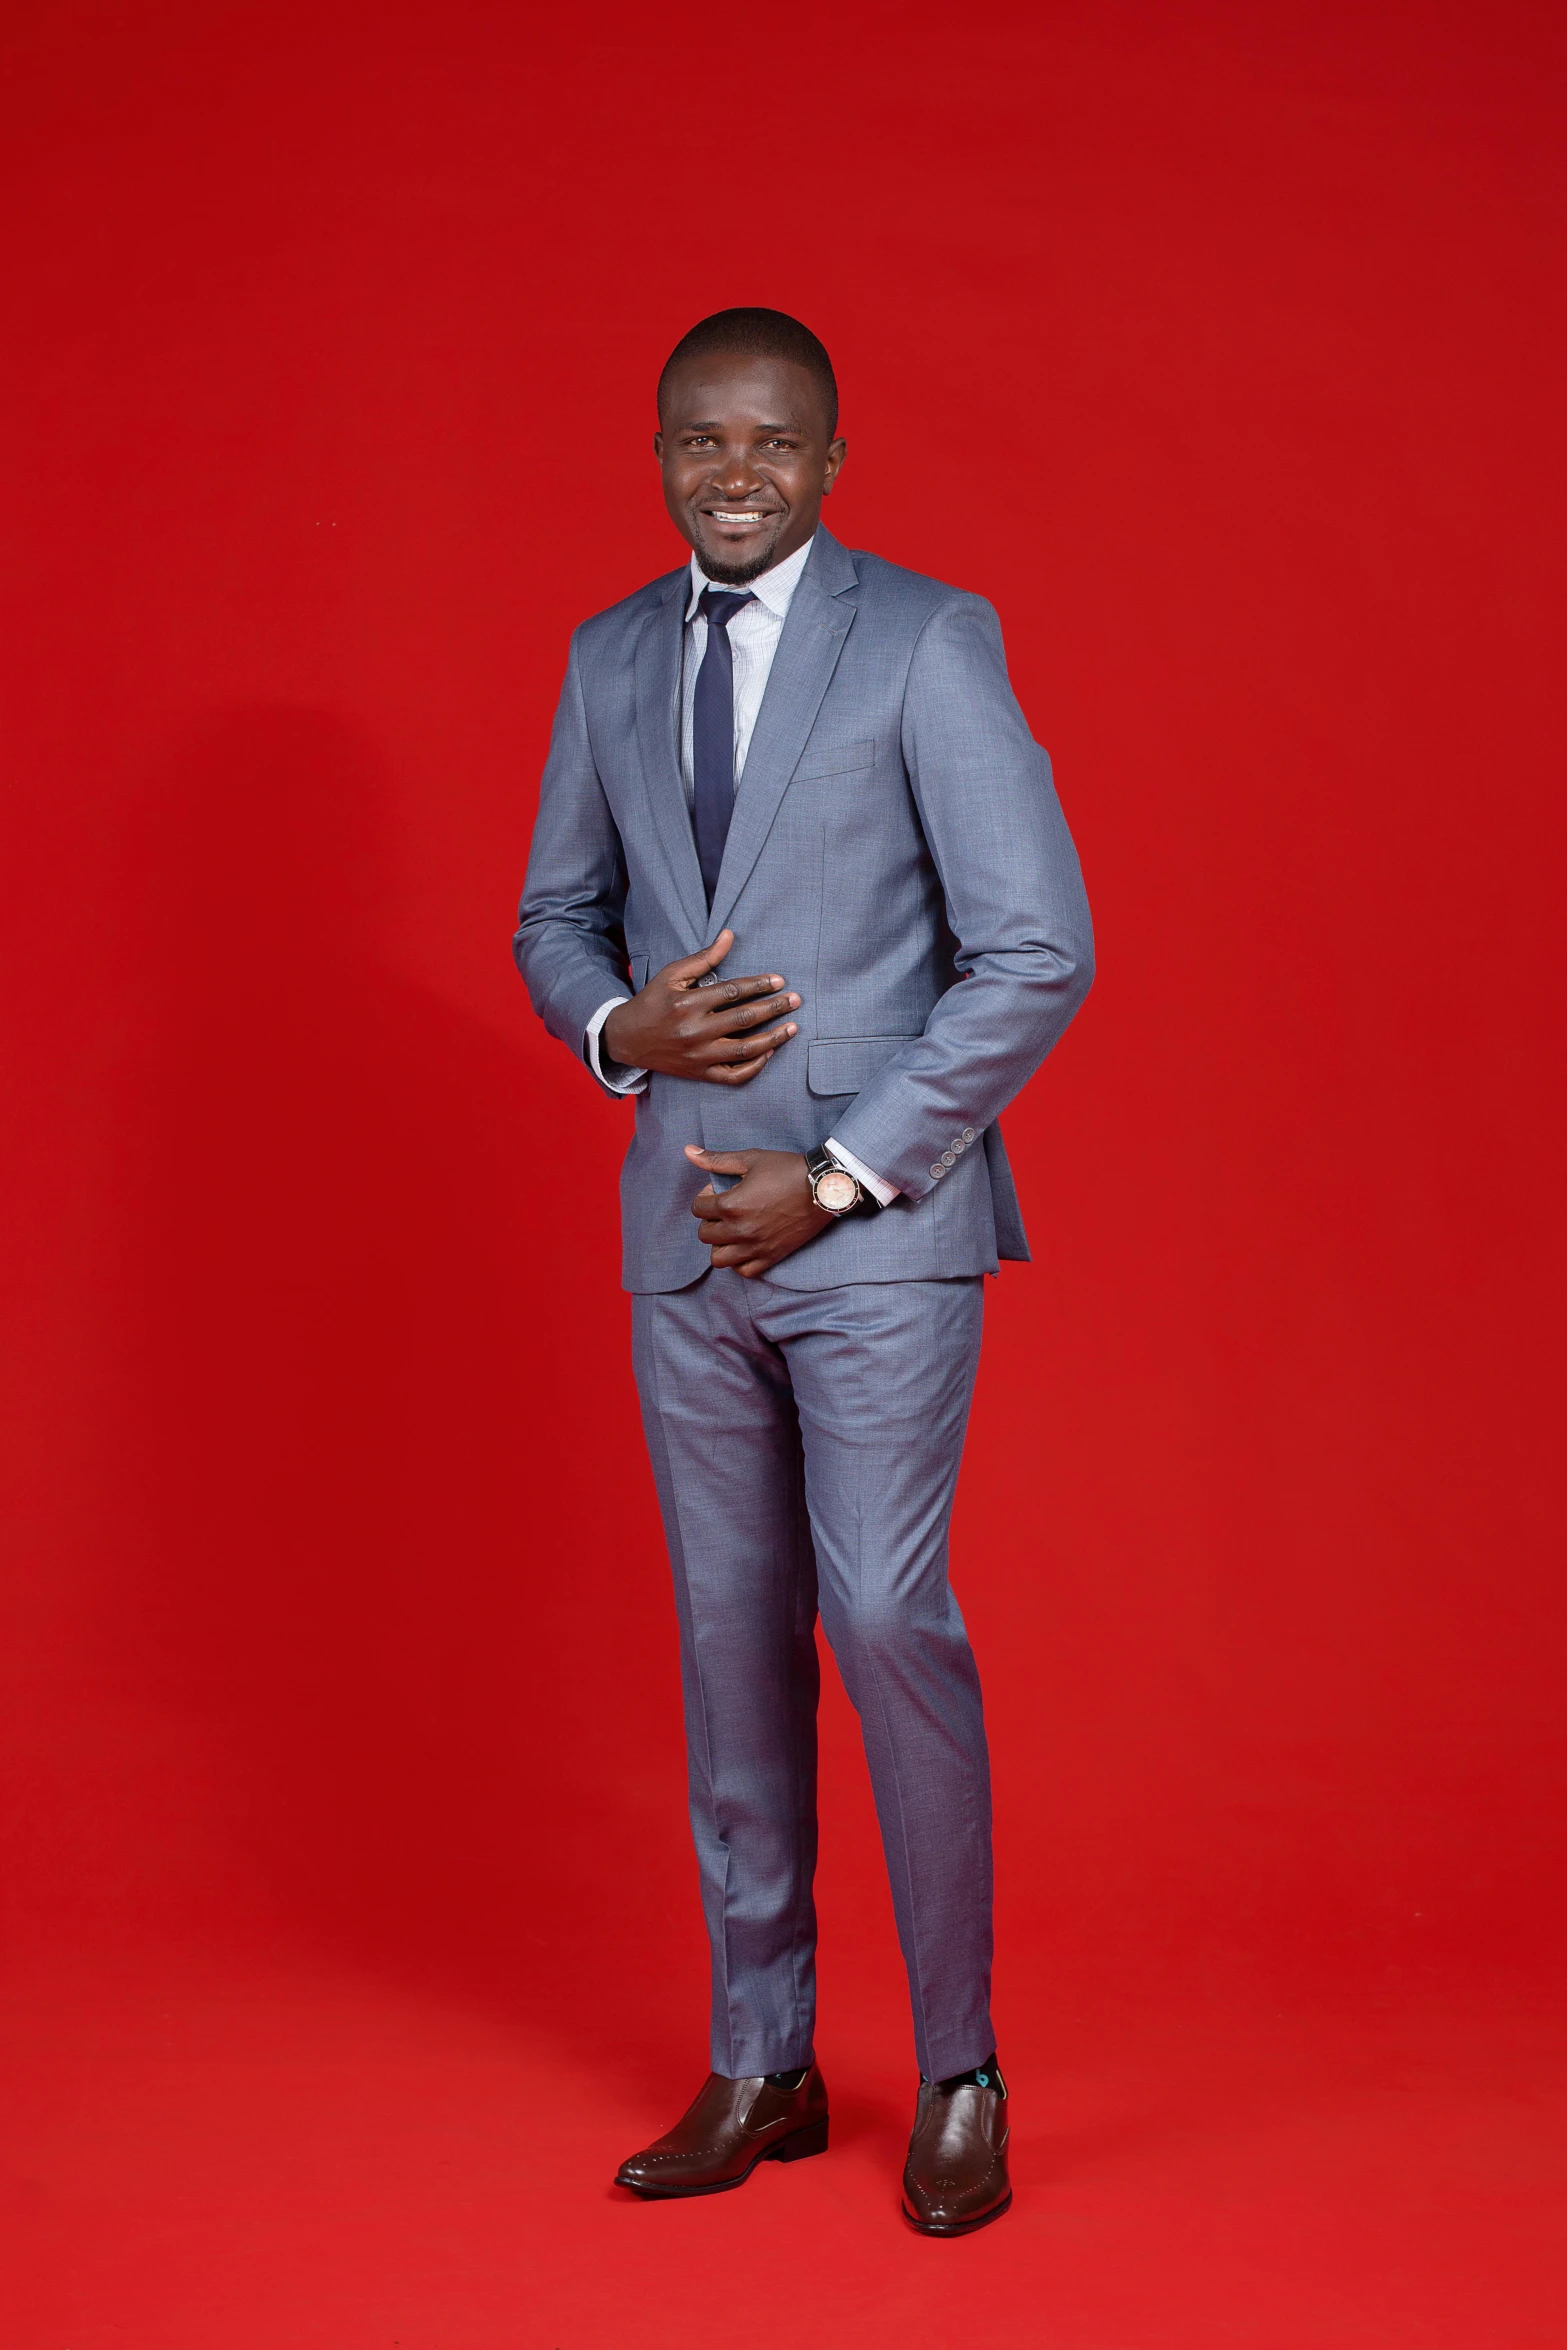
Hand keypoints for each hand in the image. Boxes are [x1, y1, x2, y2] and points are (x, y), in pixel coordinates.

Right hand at [603, 930, 799, 1085]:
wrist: (627, 1039)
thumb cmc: (652, 1001)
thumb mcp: (672, 975)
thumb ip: (704, 958)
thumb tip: (730, 935)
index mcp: (688, 1003)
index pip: (733, 991)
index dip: (759, 985)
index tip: (779, 980)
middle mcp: (695, 1031)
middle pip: (744, 1018)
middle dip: (774, 1007)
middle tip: (795, 999)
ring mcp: (699, 1056)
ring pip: (745, 1049)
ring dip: (774, 1038)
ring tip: (793, 1027)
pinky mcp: (700, 1073)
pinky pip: (734, 1075)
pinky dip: (755, 1066)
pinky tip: (770, 1052)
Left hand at [686, 1147, 831, 1278]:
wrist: (823, 1187)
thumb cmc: (787, 1169)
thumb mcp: (750, 1159)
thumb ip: (716, 1159)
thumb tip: (688, 1151)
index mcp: (731, 1205)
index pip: (697, 1209)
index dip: (704, 1197)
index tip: (718, 1191)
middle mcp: (740, 1230)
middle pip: (705, 1234)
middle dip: (709, 1220)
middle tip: (724, 1210)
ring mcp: (756, 1246)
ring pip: (719, 1259)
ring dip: (720, 1244)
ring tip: (731, 1231)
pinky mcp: (772, 1256)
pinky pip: (744, 1271)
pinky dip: (739, 1261)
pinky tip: (745, 1246)